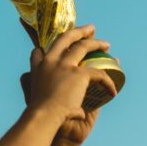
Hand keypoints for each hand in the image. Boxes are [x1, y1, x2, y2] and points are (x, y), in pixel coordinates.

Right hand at [19, 21, 115, 141]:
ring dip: (96, 44)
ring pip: (83, 46)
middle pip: (65, 38)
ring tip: (106, 44)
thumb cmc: (40, 114)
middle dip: (79, 31)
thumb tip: (58, 98)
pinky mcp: (78, 74)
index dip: (45, 50)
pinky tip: (113, 91)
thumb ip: (40, 93)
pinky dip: (107, 82)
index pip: (38, 52)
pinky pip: (98, 73)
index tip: (48, 49)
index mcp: (38, 68)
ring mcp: (64, 65)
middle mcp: (50, 61)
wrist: (43, 117)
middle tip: (90, 28)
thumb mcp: (33, 98)